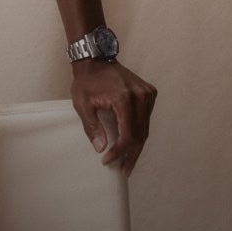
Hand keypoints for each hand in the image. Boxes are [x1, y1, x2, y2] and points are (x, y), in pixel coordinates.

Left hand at [70, 58, 156, 176]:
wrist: (95, 59)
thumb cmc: (87, 81)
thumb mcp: (82, 103)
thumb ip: (92, 126)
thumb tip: (102, 148)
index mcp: (124, 99)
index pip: (127, 134)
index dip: (119, 152)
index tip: (108, 161)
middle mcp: (140, 96)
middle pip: (140, 134)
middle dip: (131, 155)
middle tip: (124, 171)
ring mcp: (147, 94)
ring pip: (145, 128)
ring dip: (137, 146)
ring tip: (127, 162)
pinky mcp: (149, 92)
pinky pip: (146, 118)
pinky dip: (140, 132)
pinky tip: (132, 143)